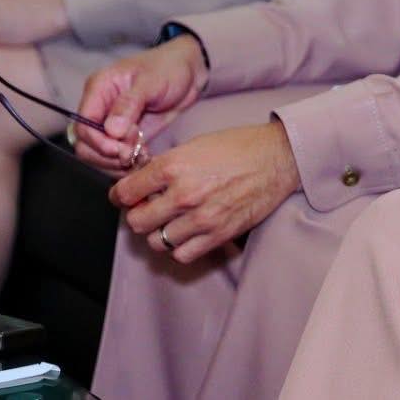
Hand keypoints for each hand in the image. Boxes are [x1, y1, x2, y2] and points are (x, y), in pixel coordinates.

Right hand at [75, 37, 208, 171]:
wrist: (189, 71)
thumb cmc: (169, 67)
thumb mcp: (150, 81)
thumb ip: (129, 104)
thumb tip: (111, 131)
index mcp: (98, 89)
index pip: (83, 125)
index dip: (98, 142)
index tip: (121, 149)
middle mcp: (99, 107)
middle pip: (86, 144)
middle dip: (108, 155)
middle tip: (134, 153)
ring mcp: (110, 123)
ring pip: (98, 155)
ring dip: (117, 162)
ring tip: (141, 155)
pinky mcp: (123, 135)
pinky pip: (115, 157)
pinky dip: (126, 163)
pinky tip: (144, 159)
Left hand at [110, 122, 300, 264]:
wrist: (279, 157)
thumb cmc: (239, 146)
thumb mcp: (196, 145)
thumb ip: (167, 166)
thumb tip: (144, 182)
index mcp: (174, 166)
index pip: (126, 192)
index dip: (121, 196)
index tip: (125, 197)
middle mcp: (183, 193)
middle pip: (137, 221)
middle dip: (139, 215)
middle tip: (149, 209)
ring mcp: (201, 217)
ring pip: (157, 241)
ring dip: (159, 232)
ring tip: (170, 222)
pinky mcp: (218, 233)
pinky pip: (183, 254)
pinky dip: (181, 247)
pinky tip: (188, 233)